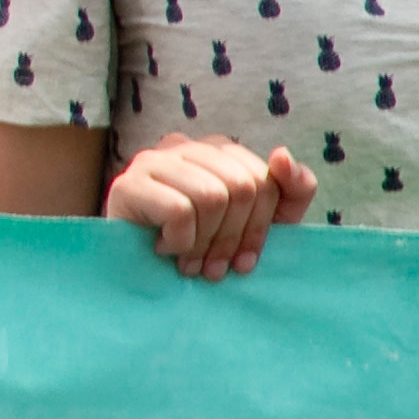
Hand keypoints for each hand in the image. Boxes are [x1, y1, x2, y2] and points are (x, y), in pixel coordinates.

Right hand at [105, 135, 311, 279]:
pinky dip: (181, 242)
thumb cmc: (202, 246)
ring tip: (190, 262)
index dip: (261, 226)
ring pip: (212, 196)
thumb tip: (281, 154)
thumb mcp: (261, 224)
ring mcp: (152, 161)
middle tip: (215, 266)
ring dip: (205, 243)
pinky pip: (180, 211)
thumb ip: (290, 190)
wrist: (138, 274)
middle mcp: (183, 145)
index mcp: (216, 150)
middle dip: (233, 237)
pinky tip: (166, 249)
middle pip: (241, 186)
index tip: (244, 259)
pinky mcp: (127, 184)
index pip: (262, 178)